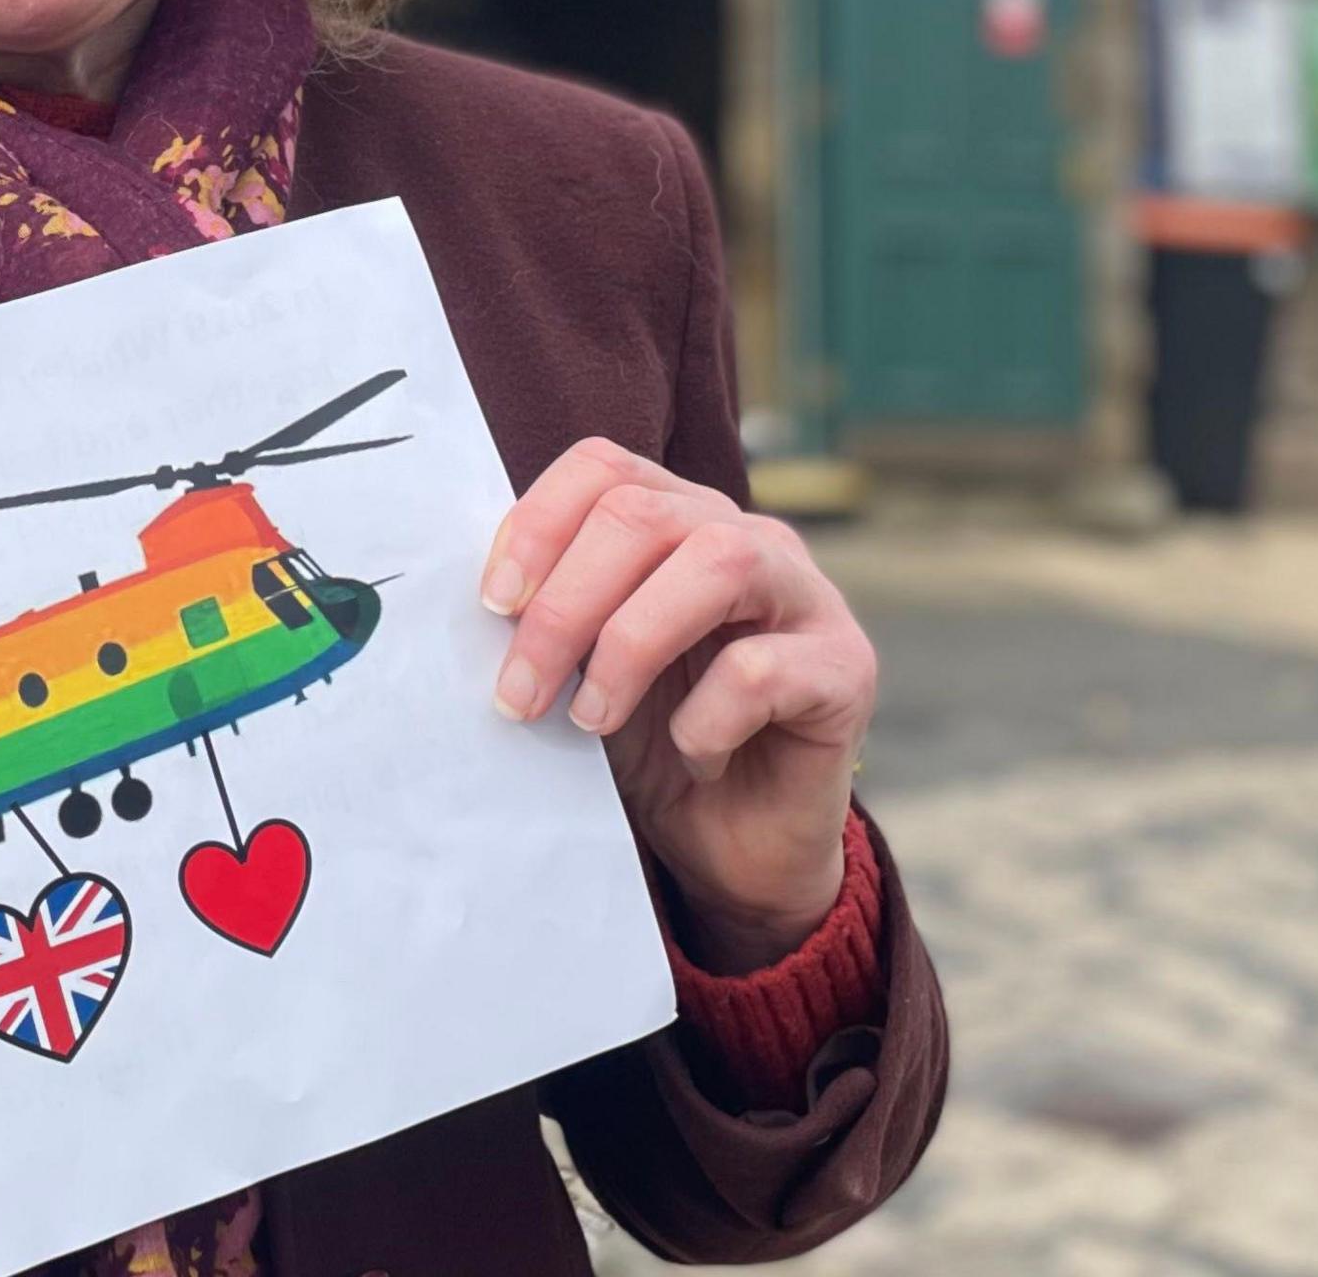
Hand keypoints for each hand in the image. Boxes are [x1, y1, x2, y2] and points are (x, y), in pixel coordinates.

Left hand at [480, 439, 874, 972]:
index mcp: (677, 520)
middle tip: (519, 692)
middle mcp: (747, 537)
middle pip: (645, 515)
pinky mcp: (846, 667)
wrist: (734, 847)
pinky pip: (763, 669)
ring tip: (591, 718)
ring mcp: (806, 595)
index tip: (492, 606)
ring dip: (630, 644)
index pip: (604, 468)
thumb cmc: (650, 744)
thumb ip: (546, 617)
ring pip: (718, 561)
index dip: (538, 524)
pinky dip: (704, 720)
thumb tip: (470, 599)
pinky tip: (691, 757)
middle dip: (565, 605)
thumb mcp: (581, 669)